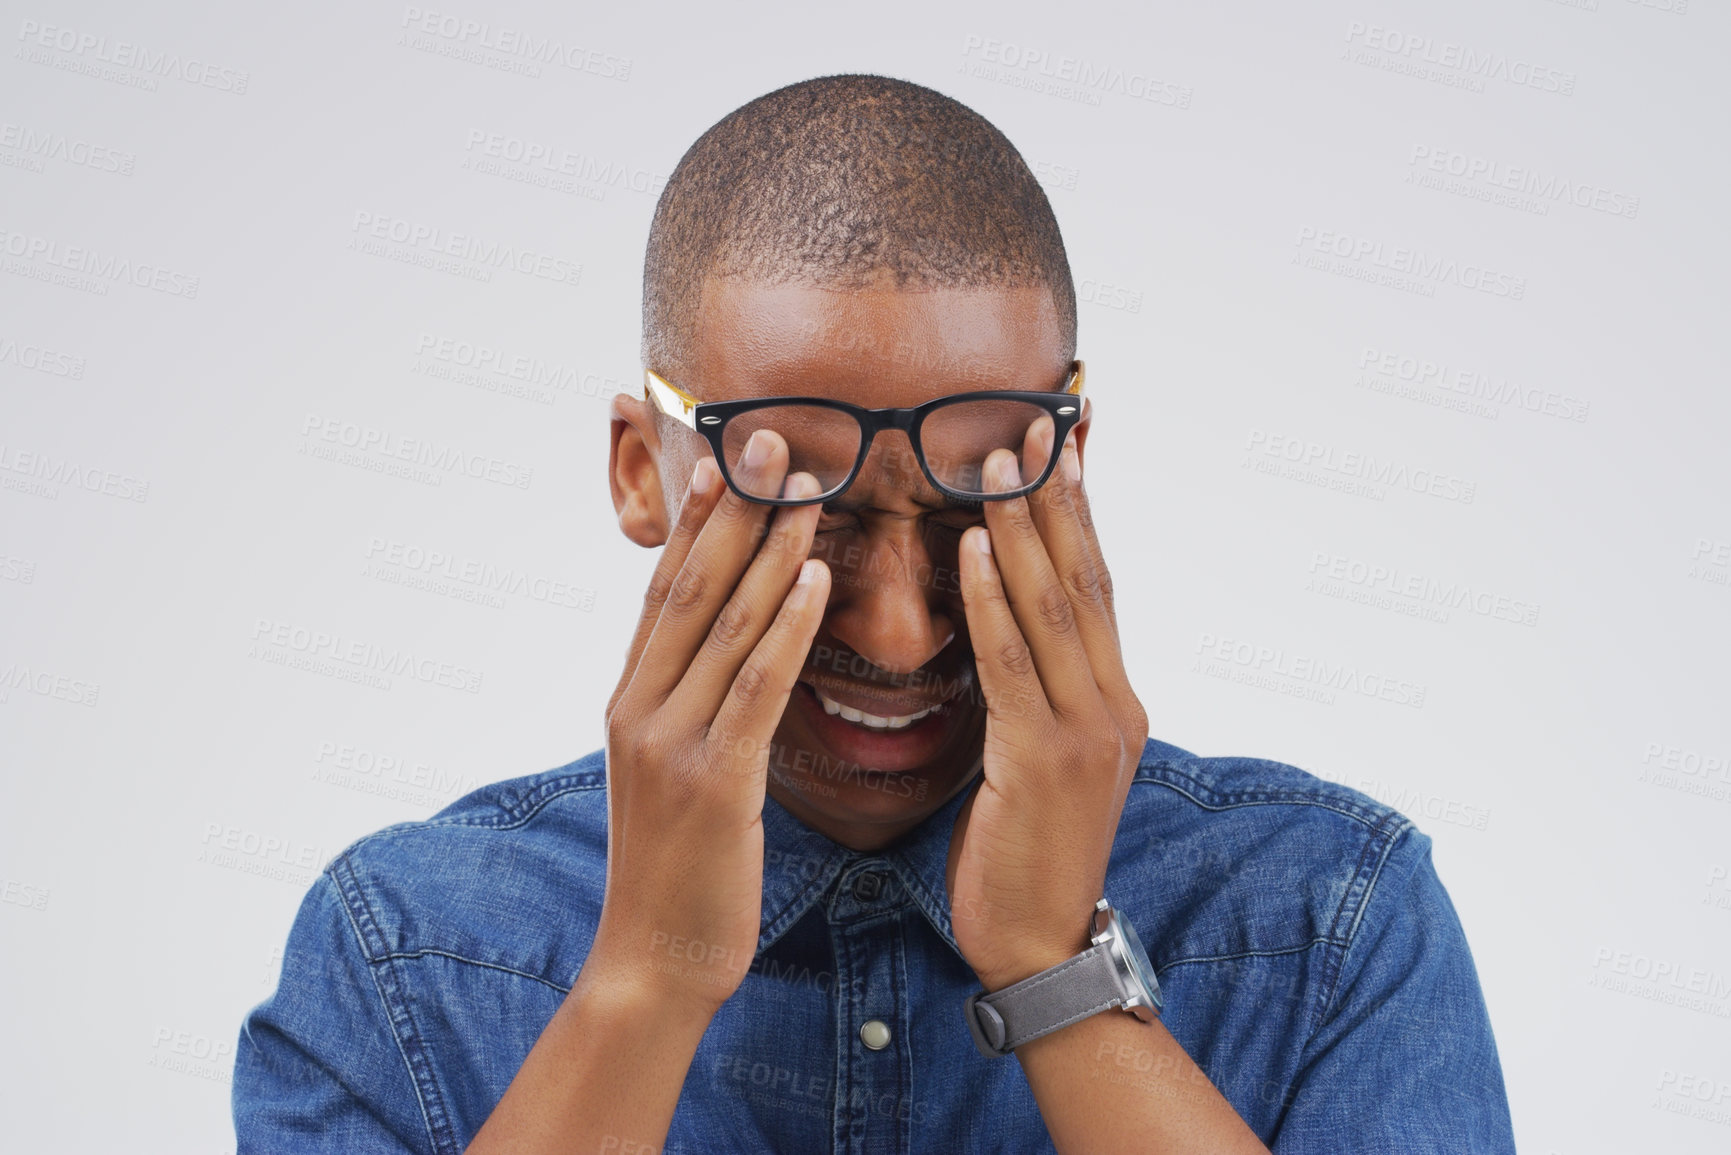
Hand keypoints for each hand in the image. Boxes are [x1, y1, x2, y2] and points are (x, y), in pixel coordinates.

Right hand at [583, 433, 829, 1015]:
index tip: (728, 455)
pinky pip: (753, 687)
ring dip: (768, 549)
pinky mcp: (712, 782)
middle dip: (733, 509)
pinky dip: (785, 628)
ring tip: (807, 487)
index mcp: (631, 700)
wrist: (655, 958)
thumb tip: (722, 650)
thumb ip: (689, 705)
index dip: (698, 519)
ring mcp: (670, 742)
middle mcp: (641, 706)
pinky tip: (816, 581)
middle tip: (773, 439)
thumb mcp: (671, 771)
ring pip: (723, 624)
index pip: (667, 589)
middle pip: (691, 586)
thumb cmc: (681, 865)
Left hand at [945, 415, 1148, 992]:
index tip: (1062, 444)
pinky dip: (991, 600)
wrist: (1040, 944)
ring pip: (1055, 607)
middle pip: (1085, 577)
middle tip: (1033, 424)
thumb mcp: (1037, 757)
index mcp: (1114, 701)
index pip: (1097, 584)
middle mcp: (1114, 703)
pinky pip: (1012, 662)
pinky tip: (969, 548)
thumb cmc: (1024, 851)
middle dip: (1056, 498)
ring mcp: (1089, 730)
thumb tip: (996, 623)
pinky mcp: (1047, 759)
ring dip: (1024, 527)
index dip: (1079, 511)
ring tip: (1000, 461)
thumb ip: (1030, 691)